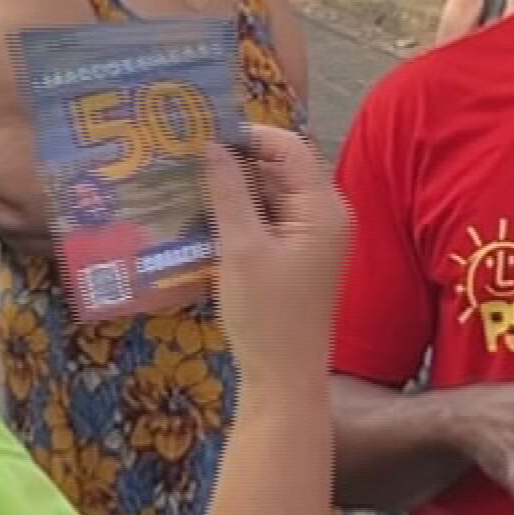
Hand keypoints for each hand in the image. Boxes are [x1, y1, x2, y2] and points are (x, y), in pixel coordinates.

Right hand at [207, 126, 349, 383]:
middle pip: (280, 169)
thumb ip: (228, 192)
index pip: (289, 147)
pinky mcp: (298, 257)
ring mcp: (314, 238)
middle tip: (187, 158)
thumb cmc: (267, 315)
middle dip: (237, 162)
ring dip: (235, 190)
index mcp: (323, 207)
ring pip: (271, 195)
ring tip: (188, 184)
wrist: (284, 379)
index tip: (203, 135)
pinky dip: (241, 216)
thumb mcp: (240, 248)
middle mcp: (326, 216)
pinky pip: (270, 221)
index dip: (249, 135)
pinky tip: (205, 217)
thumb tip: (212, 145)